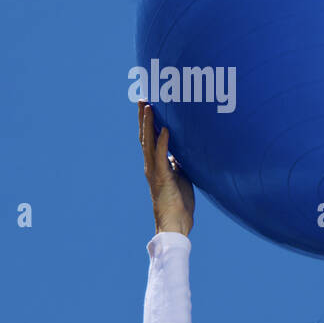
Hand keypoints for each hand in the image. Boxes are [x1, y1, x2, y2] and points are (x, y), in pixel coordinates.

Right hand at [138, 100, 193, 235]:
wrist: (176, 223)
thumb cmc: (179, 202)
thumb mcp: (181, 177)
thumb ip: (178, 163)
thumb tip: (179, 152)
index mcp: (156, 165)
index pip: (150, 139)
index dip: (149, 123)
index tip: (149, 106)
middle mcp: (152, 166)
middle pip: (145, 136)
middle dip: (144, 118)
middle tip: (143, 99)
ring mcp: (155, 171)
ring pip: (149, 142)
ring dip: (149, 124)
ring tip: (149, 106)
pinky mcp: (162, 178)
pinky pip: (162, 157)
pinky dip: (164, 142)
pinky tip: (167, 129)